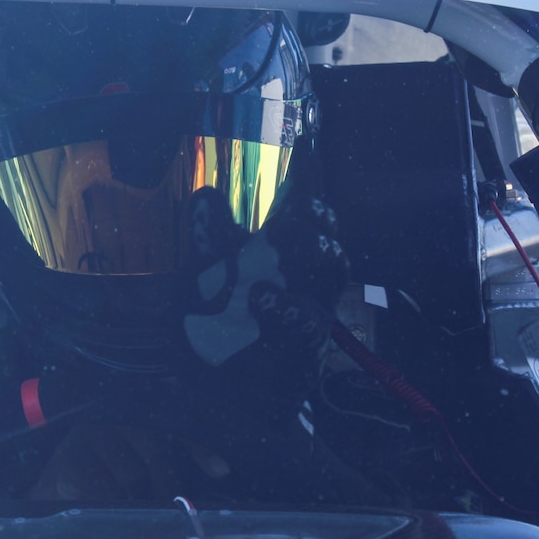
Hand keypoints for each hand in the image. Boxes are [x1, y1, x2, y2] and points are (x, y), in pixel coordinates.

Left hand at [182, 187, 347, 379]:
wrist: (226, 392)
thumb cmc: (226, 326)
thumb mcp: (211, 277)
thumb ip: (213, 239)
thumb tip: (206, 195)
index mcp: (284, 253)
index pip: (302, 210)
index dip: (307, 178)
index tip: (304, 145)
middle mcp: (305, 275)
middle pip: (326, 232)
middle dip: (316, 214)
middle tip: (298, 206)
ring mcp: (312, 307)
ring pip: (332, 266)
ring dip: (314, 248)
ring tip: (282, 236)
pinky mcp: (307, 345)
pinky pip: (307, 320)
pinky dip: (286, 306)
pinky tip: (263, 297)